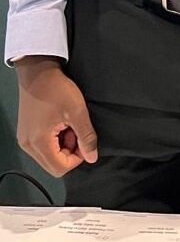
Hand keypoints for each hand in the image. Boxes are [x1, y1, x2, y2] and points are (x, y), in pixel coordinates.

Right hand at [15, 57, 98, 176]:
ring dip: (64, 145)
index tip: (84, 141)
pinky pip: (44, 146)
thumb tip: (92, 157)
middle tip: (76, 131)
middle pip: (53, 164)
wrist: (38, 73)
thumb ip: (86, 137)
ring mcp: (25, 139)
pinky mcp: (26, 133)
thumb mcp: (77, 112)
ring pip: (49, 155)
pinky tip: (61, 123)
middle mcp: (27, 145)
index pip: (60, 168)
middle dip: (70, 152)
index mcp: (38, 142)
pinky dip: (56, 139)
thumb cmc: (55, 89)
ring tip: (69, 124)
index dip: (77, 158)